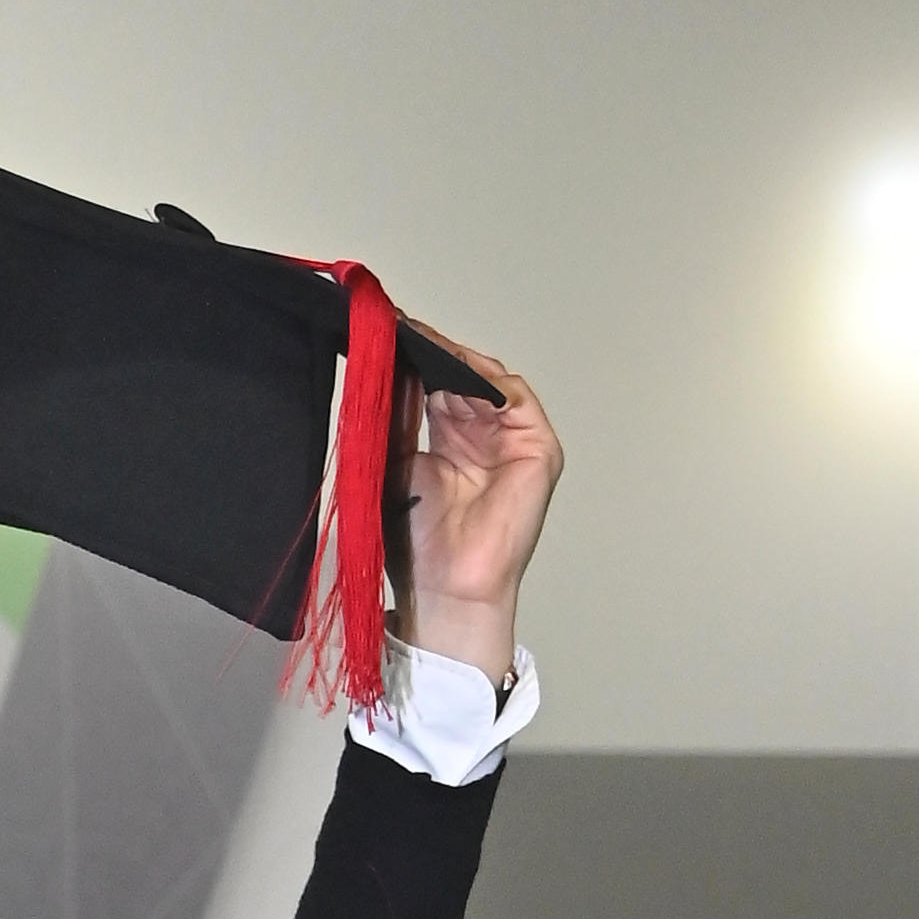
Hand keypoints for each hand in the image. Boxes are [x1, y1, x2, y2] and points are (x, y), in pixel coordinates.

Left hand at [392, 343, 562, 685]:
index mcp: (451, 440)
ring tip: (421, 341)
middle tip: (397, 330)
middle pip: (462, 378)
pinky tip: (454, 367)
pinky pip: (513, 399)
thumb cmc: (420, 544)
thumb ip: (395, 420)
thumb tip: (380, 370)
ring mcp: (514, 440)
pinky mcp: (538, 449)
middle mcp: (484, 435)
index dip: (413, 363)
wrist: (446, 588)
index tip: (382, 337)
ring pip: (487, 382)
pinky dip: (486, 379)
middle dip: (432, 354)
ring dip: (455, 361)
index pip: (435, 386)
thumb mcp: (396, 466)